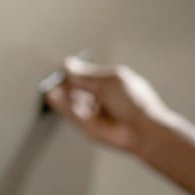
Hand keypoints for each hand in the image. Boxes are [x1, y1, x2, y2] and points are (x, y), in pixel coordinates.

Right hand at [45, 57, 174, 157]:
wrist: (142, 129)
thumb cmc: (134, 102)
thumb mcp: (107, 81)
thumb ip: (85, 75)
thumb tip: (66, 64)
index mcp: (111, 82)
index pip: (87, 74)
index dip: (75, 70)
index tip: (62, 66)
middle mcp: (102, 97)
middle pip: (78, 87)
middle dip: (66, 83)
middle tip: (55, 78)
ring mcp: (95, 112)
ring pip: (73, 101)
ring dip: (62, 95)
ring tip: (51, 89)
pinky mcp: (88, 126)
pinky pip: (72, 114)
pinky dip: (62, 105)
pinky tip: (53, 97)